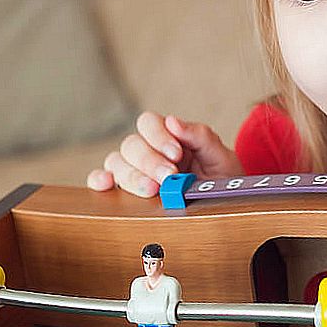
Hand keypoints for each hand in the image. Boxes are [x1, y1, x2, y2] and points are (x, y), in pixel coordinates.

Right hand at [87, 112, 240, 197]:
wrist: (225, 205)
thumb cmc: (221, 178)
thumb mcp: (221, 156)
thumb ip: (200, 136)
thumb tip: (173, 121)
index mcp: (167, 136)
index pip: (148, 123)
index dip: (158, 136)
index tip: (176, 154)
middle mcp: (147, 150)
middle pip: (131, 145)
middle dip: (149, 161)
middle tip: (168, 177)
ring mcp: (134, 170)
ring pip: (117, 163)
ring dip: (132, 176)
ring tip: (152, 190)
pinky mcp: (126, 190)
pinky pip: (104, 180)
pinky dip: (100, 180)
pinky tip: (107, 185)